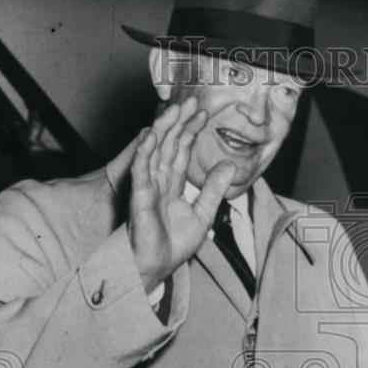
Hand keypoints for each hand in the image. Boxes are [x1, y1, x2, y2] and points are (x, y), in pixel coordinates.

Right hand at [127, 97, 234, 292]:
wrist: (158, 267)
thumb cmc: (173, 245)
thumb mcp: (203, 213)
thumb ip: (214, 189)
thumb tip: (227, 165)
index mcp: (171, 186)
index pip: (181, 152)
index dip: (191, 132)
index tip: (203, 114)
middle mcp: (158, 182)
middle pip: (168, 146)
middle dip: (179, 123)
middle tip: (190, 101)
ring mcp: (147, 188)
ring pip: (154, 152)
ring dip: (163, 130)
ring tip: (173, 110)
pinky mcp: (139, 197)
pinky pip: (141, 171)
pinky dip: (145, 153)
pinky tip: (150, 136)